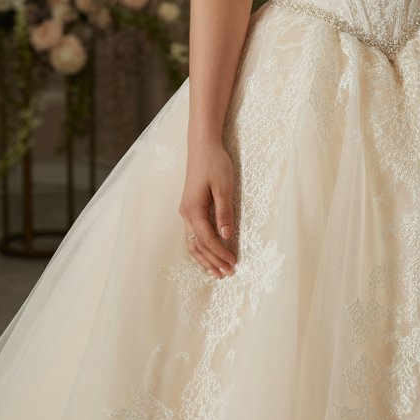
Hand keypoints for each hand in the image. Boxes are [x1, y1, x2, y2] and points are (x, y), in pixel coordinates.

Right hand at [178, 141, 236, 278]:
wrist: (202, 146)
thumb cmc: (214, 163)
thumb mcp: (224, 186)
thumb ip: (224, 212)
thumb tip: (227, 235)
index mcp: (193, 209)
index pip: (207, 239)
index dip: (220, 253)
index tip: (233, 263)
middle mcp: (186, 213)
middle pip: (197, 246)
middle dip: (212, 262)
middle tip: (228, 274)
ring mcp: (186, 211)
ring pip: (192, 242)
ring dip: (205, 258)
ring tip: (217, 272)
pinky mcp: (190, 208)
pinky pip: (193, 234)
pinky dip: (200, 248)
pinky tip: (208, 254)